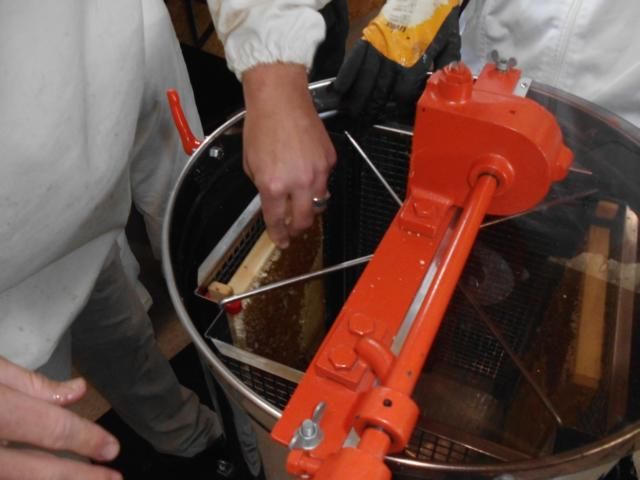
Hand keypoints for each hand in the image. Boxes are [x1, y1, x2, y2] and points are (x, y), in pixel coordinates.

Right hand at [0, 356, 121, 479]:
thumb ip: (32, 384)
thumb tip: (78, 390)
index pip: (50, 428)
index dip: (86, 439)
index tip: (112, 449)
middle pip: (36, 471)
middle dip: (80, 478)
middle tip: (114, 479)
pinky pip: (10, 478)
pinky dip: (31, 478)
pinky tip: (59, 478)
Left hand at [242, 64, 335, 248]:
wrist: (280, 98)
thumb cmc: (261, 125)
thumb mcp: (250, 163)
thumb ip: (262, 186)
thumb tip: (273, 200)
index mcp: (273, 185)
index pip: (277, 220)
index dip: (278, 235)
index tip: (280, 241)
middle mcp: (298, 182)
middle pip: (304, 220)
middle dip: (297, 229)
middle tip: (293, 229)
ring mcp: (317, 172)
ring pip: (319, 204)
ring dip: (309, 208)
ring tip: (302, 204)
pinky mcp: (329, 160)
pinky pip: (325, 181)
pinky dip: (317, 184)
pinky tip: (307, 174)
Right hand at [334, 3, 461, 123]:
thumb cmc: (437, 18)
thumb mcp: (451, 41)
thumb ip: (448, 65)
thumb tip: (449, 85)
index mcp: (416, 62)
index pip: (403, 94)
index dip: (398, 107)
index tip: (394, 114)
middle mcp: (395, 58)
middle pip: (380, 91)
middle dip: (372, 109)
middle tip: (365, 122)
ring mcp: (380, 48)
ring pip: (365, 79)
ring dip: (357, 97)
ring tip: (351, 112)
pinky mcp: (369, 38)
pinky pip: (354, 59)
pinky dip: (346, 74)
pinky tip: (340, 89)